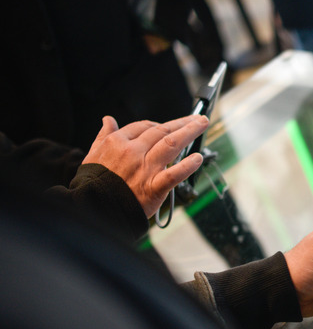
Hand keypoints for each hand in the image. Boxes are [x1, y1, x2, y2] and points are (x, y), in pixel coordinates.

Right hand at [82, 114, 209, 216]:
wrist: (95, 209)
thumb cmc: (95, 183)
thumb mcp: (93, 155)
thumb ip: (103, 136)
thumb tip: (107, 120)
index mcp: (117, 142)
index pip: (144, 126)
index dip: (160, 124)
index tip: (171, 125)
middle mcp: (132, 152)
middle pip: (161, 131)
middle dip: (182, 122)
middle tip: (198, 118)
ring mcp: (144, 169)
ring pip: (171, 144)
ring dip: (189, 132)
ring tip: (202, 124)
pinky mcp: (154, 187)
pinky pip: (174, 174)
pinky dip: (187, 166)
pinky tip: (198, 158)